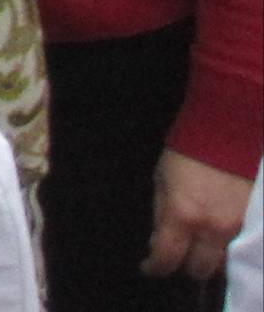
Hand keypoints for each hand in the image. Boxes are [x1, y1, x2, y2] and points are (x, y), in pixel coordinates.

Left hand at [141, 147, 246, 281]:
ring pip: (223, 263)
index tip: (150, 267)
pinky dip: (228, 249)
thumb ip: (162, 214)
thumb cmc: (186, 154)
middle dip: (185, 265)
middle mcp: (213, 228)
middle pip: (199, 269)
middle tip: (178, 255)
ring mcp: (238, 228)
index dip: (156, 267)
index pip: (168, 257)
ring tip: (199, 247)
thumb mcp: (162, 181)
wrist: (226, 135)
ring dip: (210, 258)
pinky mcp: (254, 223)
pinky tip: (219, 239)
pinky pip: (240, 249)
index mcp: (183, 215)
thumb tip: (159, 239)